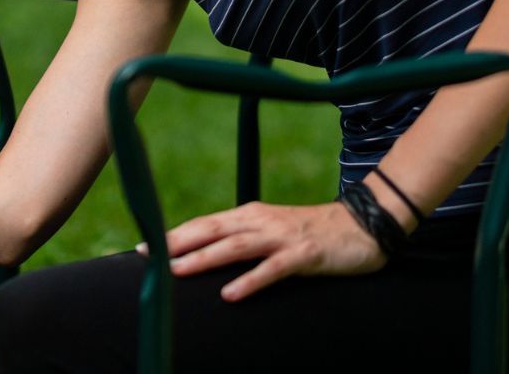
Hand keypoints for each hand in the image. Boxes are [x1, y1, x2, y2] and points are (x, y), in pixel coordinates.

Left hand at [141, 199, 387, 301]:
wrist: (364, 225)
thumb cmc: (313, 233)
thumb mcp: (273, 232)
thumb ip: (243, 239)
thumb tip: (209, 251)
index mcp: (249, 215)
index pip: (204, 224)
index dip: (174, 235)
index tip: (144, 246)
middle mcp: (260, 221)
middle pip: (211, 231)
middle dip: (177, 243)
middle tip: (147, 256)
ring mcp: (281, 237)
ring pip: (234, 247)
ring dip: (203, 259)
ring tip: (176, 271)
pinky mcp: (303, 254)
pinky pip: (272, 270)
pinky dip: (249, 281)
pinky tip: (230, 294)